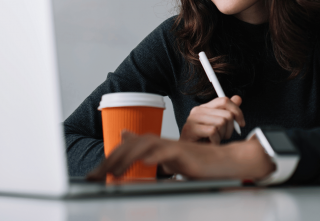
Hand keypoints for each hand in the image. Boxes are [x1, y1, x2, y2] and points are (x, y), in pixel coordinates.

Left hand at [86, 130, 274, 180]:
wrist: (225, 163)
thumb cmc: (199, 166)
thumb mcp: (169, 163)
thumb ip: (151, 156)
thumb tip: (131, 148)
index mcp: (157, 146)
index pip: (128, 149)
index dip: (110, 160)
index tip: (94, 176)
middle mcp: (162, 143)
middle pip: (131, 146)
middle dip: (110, 160)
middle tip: (94, 177)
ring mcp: (172, 147)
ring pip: (143, 146)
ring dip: (124, 159)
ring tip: (110, 174)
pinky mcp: (183, 153)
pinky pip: (163, 153)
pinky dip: (149, 158)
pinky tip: (137, 166)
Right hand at [180, 95, 244, 143]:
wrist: (191, 155)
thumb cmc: (205, 140)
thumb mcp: (219, 125)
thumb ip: (228, 111)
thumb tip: (238, 98)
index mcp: (205, 107)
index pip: (224, 100)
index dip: (237, 111)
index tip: (242, 123)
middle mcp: (198, 110)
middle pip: (226, 114)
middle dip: (230, 128)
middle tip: (223, 136)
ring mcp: (192, 119)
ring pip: (221, 122)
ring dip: (222, 135)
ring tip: (215, 140)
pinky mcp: (190, 129)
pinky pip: (213, 132)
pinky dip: (215, 141)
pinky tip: (210, 143)